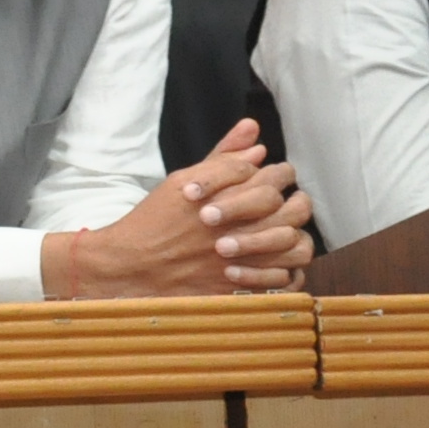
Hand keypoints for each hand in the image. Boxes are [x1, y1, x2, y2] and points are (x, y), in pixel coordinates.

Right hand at [46, 120, 315, 297]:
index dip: (275, 173)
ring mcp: (245, 260)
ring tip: (283, 229)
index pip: (273, 176)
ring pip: (295, 243)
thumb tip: (256, 139)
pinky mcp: (243, 287)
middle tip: (283, 202)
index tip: (267, 177)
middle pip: (292, 208)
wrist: (133, 266)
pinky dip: (287, 268)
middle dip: (293, 200)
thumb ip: (222, 159)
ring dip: (295, 233)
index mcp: (227, 198)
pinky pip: (285, 278)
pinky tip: (276, 259)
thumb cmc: (156, 220)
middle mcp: (241, 228)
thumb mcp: (182, 180)